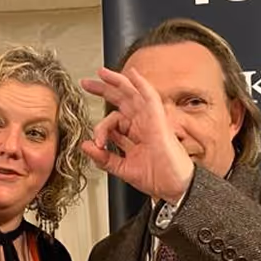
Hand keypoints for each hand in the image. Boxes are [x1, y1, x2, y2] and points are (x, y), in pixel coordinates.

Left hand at [79, 66, 194, 203]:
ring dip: (118, 82)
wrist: (174, 188)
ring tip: (102, 73)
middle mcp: (142, 124)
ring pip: (133, 95)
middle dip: (104, 90)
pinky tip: (133, 75)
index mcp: (135, 134)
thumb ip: (104, 158)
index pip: (114, 119)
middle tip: (87, 83)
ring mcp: (151, 121)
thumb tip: (86, 146)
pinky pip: (151, 99)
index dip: (100, 126)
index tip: (94, 143)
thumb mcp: (123, 168)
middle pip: (121, 101)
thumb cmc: (157, 177)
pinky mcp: (159, 122)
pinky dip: (142, 86)